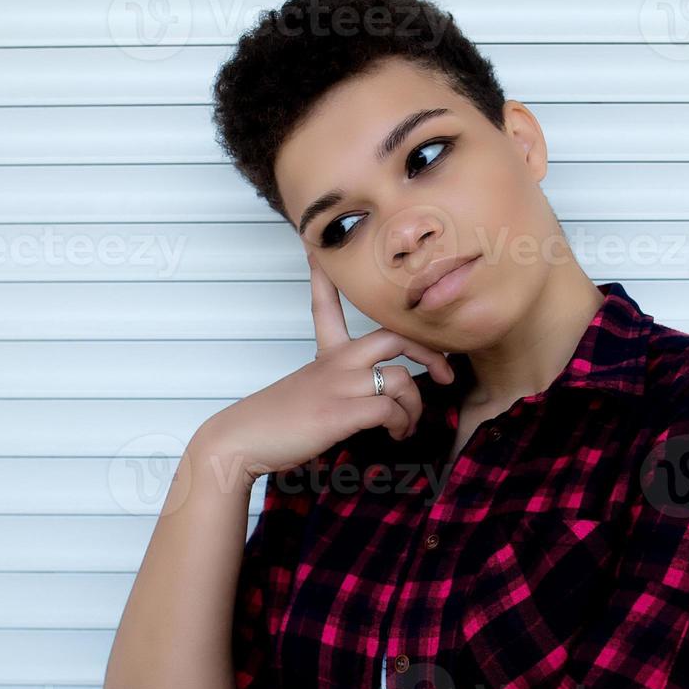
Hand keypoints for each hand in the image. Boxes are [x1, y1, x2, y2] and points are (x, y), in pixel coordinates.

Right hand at [199, 250, 453, 484]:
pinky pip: (390, 409)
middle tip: (447, 372)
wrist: (241, 439)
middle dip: (429, 352)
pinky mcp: (341, 411)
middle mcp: (335, 362)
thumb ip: (334, 386)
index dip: (327, 275)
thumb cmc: (274, 422)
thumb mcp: (305, 392)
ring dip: (414, 407)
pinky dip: (400, 423)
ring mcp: (339, 384)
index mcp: (325, 355)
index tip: (320, 249)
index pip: (326, 304)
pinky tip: (394, 433)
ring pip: (401, 380)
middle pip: (393, 337)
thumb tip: (360, 397)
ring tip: (405, 425)